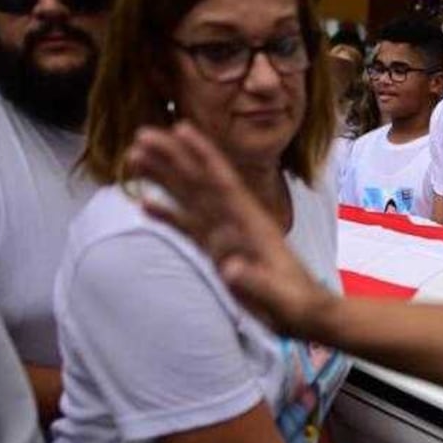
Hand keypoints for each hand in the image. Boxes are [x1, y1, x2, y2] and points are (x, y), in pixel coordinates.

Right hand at [125, 122, 334, 336]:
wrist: (307, 314)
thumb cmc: (297, 304)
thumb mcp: (280, 297)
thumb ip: (256, 282)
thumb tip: (230, 269)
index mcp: (253, 226)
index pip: (224, 183)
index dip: (203, 155)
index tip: (180, 128)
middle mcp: (237, 224)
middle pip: (200, 183)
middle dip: (173, 158)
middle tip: (141, 135)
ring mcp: (227, 237)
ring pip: (190, 200)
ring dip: (165, 178)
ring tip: (135, 158)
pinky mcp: (220, 254)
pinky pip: (190, 228)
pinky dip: (168, 216)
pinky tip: (146, 205)